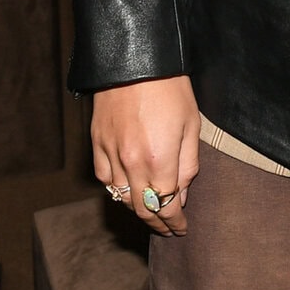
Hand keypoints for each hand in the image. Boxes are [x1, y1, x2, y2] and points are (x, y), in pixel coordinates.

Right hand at [92, 76, 200, 236]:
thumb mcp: (192, 125)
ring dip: (137, 209)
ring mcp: (111, 154)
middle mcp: (132, 163)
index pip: (167, 207)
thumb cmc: (171, 88)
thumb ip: (187, 165)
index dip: (175, 223)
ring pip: (121, 197)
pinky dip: (115, 189)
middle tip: (168, 229)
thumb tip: (182, 195)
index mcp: (160, 160)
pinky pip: (105, 178)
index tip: (181, 229)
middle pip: (143, 209)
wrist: (136, 59)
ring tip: (150, 213)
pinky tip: (126, 190)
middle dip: (157, 223)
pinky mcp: (97, 143)